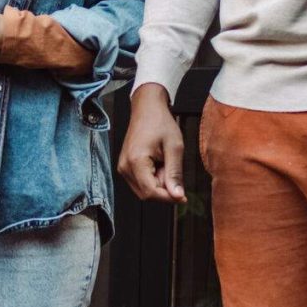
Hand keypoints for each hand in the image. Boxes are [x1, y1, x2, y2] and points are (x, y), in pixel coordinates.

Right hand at [117, 84, 186, 202]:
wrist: (147, 108)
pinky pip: (140, 182)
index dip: (168, 197)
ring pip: (143, 190)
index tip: (182, 197)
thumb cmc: (160, 122)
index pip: (151, 192)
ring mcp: (123, 167)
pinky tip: (158, 164)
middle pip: (146, 194)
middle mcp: (125, 166)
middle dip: (164, 190)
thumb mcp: (174, 147)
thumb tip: (177, 196)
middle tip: (173, 172)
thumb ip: (175, 173)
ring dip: (158, 184)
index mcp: (136, 161)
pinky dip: (152, 179)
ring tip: (165, 164)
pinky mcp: (125, 167)